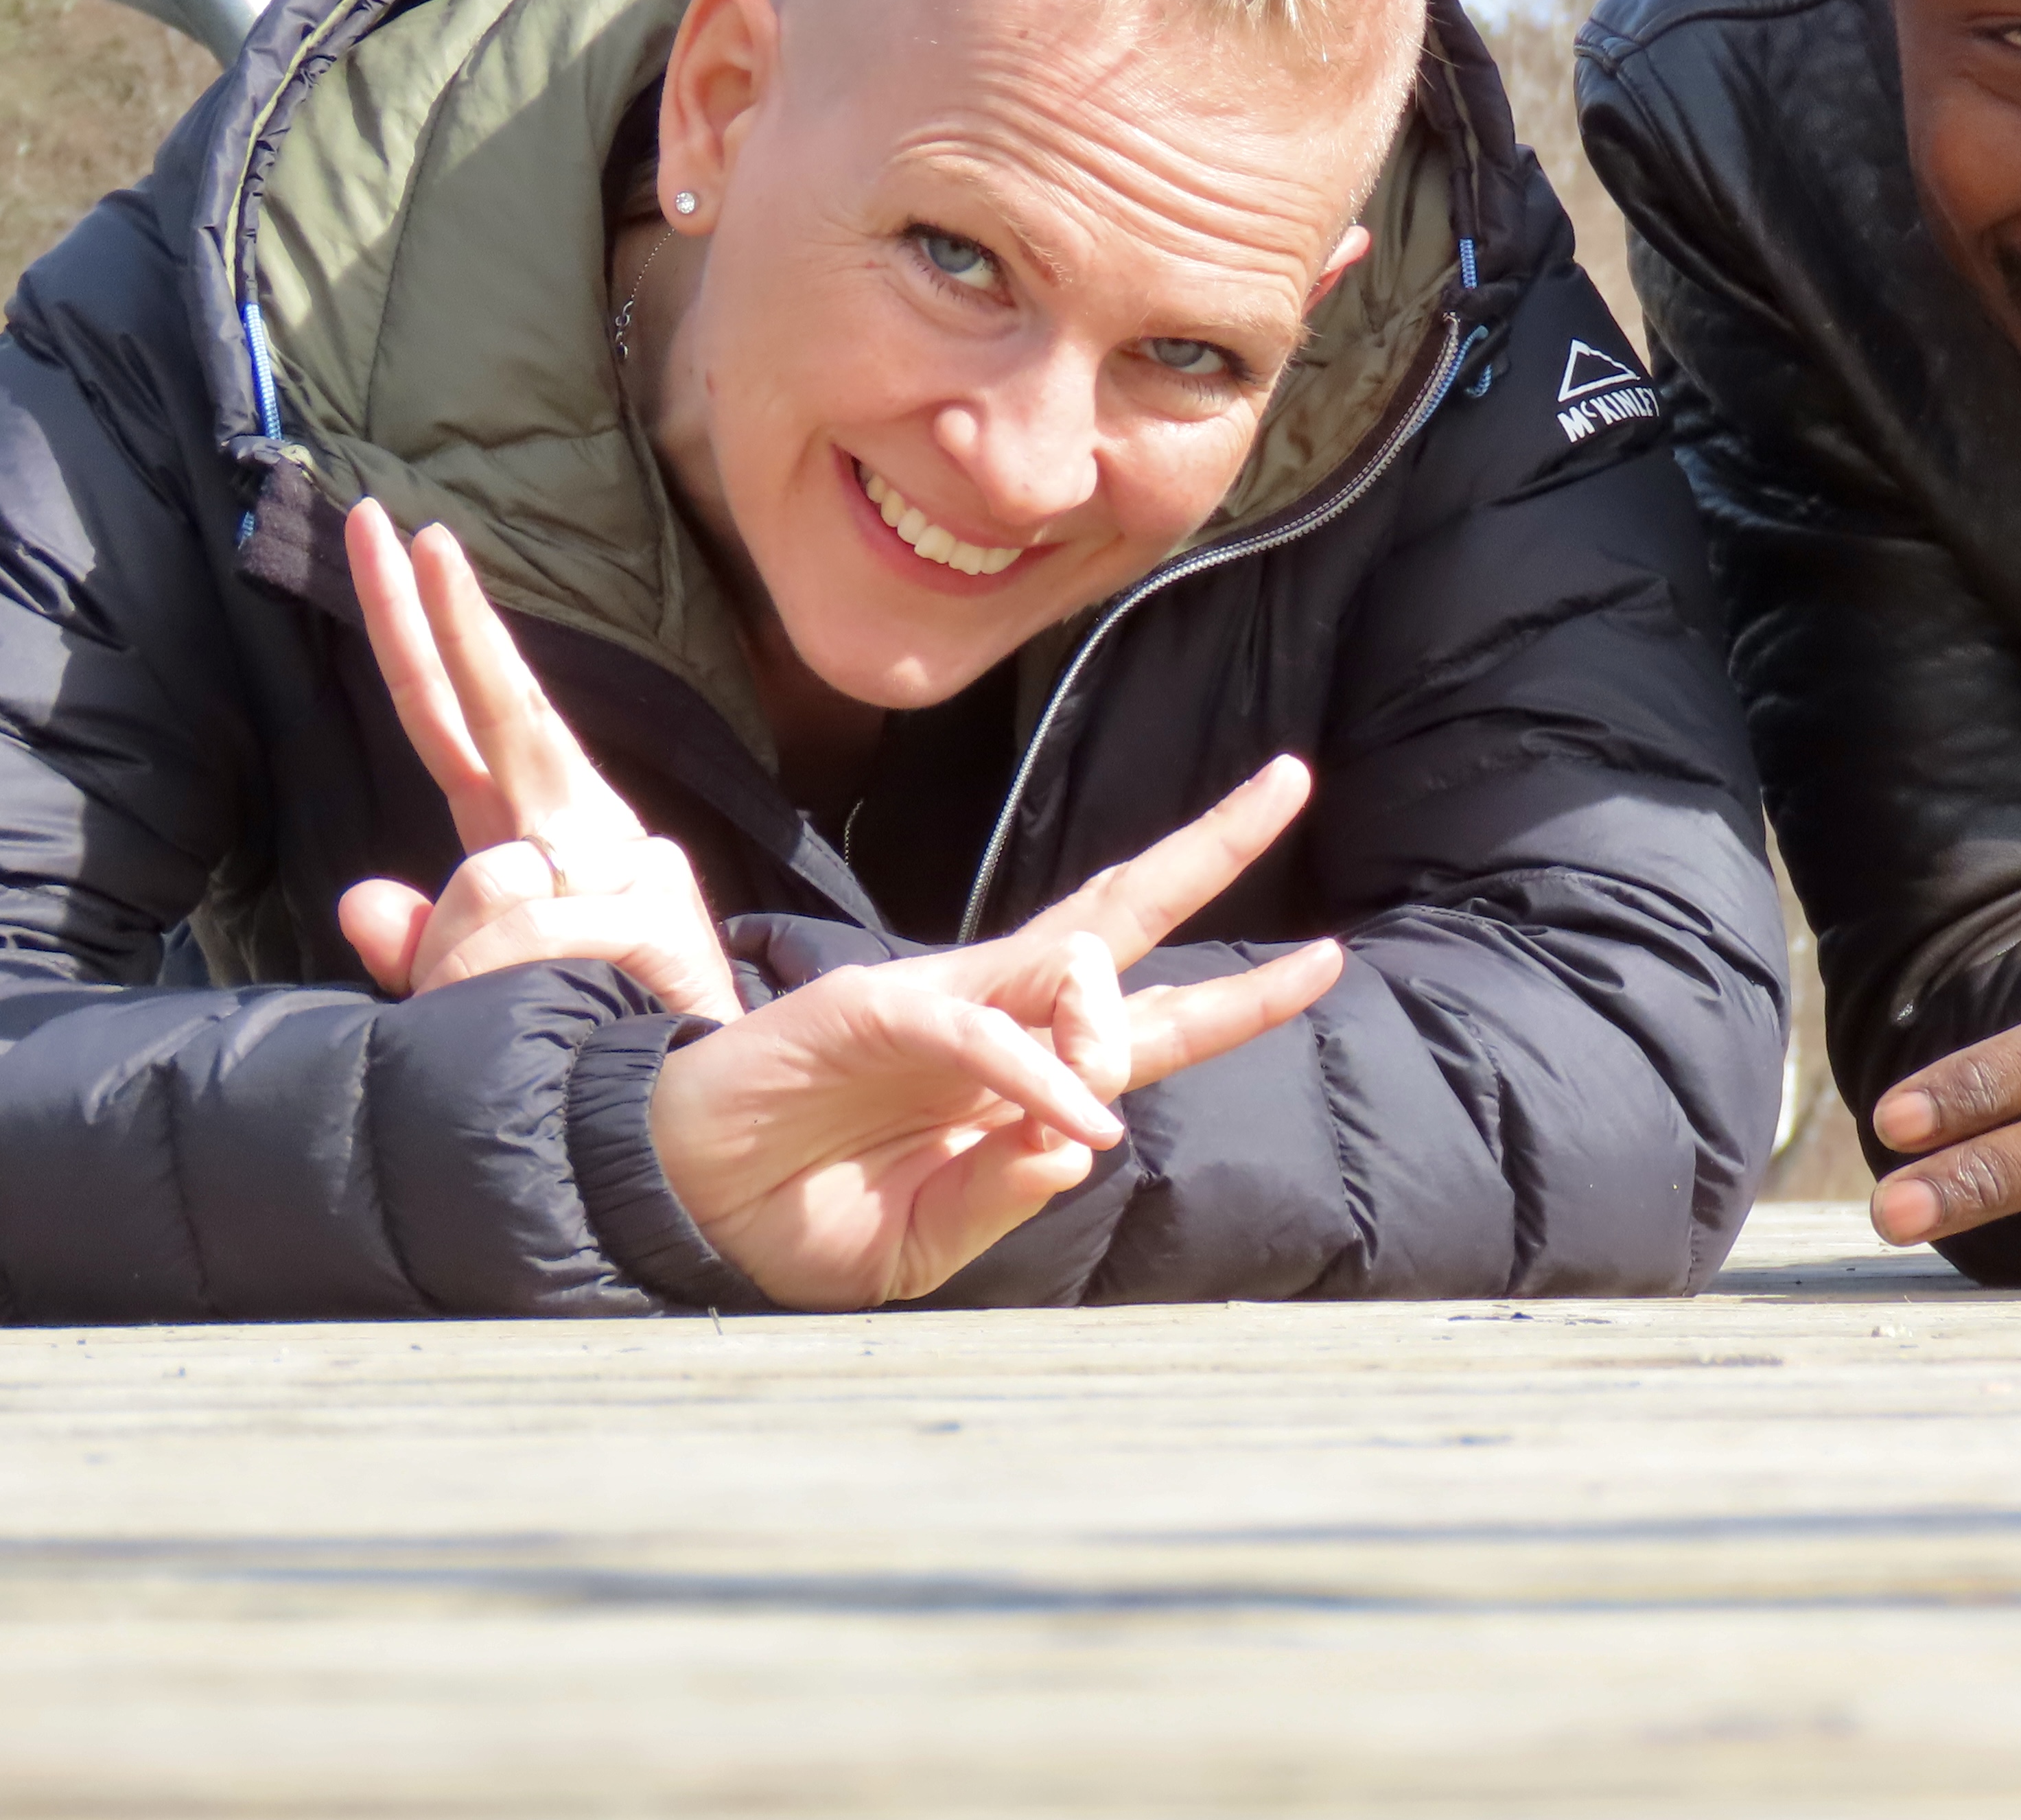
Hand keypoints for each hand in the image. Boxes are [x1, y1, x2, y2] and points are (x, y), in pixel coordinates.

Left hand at [333, 498, 741, 1021]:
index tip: (407, 543)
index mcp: (536, 832)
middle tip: (379, 520)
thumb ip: (425, 943)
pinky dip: (515, 987)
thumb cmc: (605, 1031)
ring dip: (467, 972)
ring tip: (529, 1019)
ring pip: (481, 887)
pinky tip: (576, 1008)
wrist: (705, 1098)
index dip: (430, 635)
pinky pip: (527, 936)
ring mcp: (613, 864)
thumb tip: (364, 902)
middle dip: (431, 617)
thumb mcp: (487, 991)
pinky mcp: (643, 910)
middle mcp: (577, 828)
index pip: (463, 720)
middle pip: (486, 710)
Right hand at [649, 755, 1348, 1308]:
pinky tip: (1071, 1116)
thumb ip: (1005, 1197)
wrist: (691, 1205)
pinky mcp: (882, 1010)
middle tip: (1294, 780)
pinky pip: (986, 1031)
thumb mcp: (926, 1240)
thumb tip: (1088, 1144)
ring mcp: (943, 1001)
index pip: (1152, 1017)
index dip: (1241, 994)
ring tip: (1102, 1088)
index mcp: (1024, 1072)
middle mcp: (999, 1014)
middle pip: (1126, 916)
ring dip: (1113, 1016)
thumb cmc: (805, 1216)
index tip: (1329, 959)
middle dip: (1214, 848)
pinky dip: (1038, 1071)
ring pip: (1070, 957)